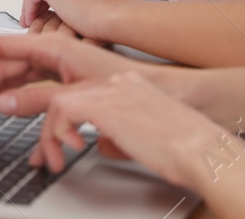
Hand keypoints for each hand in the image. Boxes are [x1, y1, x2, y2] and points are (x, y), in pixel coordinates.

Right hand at [0, 31, 137, 130]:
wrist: (163, 90)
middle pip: (3, 70)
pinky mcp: (65, 82)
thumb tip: (3, 102)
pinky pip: (34, 95)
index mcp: (51, 47)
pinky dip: (23, 113)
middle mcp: (51, 54)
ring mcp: (57, 68)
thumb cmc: (131, 83)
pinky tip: (20, 130)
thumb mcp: (79, 96)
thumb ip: (38, 100)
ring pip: (16, 85)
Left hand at [31, 72, 224, 186]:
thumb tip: (98, 144)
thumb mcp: (143, 139)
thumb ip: (116, 135)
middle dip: (47, 128)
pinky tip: (67, 150)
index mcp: (130, 86)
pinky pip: (62, 110)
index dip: (64, 119)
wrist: (202, 150)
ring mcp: (112, 91)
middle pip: (66, 95)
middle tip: (42, 155)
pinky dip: (56, 133)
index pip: (84, 93)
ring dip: (49, 136)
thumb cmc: (184, 150)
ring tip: (53, 160)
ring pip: (57, 102)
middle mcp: (118, 83)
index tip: (54, 140)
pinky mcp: (106, 106)